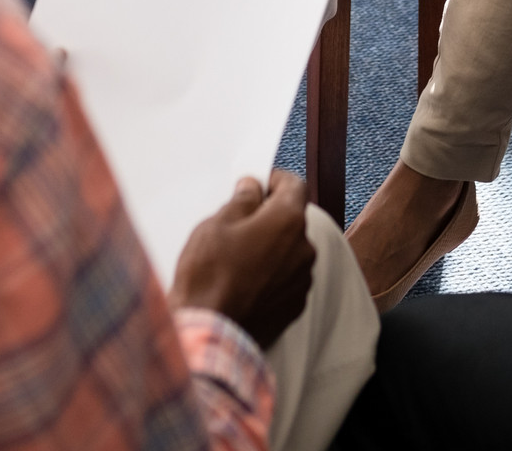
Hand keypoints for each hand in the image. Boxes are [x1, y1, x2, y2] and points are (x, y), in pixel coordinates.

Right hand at [170, 172, 315, 348]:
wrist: (207, 331)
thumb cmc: (208, 276)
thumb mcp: (217, 224)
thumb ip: (242, 200)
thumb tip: (253, 188)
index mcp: (288, 221)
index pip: (294, 185)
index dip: (274, 180)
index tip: (258, 182)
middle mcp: (304, 249)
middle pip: (292, 220)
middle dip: (269, 217)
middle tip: (238, 223)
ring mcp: (301, 280)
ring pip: (290, 251)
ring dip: (271, 248)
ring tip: (237, 258)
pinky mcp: (294, 306)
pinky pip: (287, 279)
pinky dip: (272, 275)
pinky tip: (244, 281)